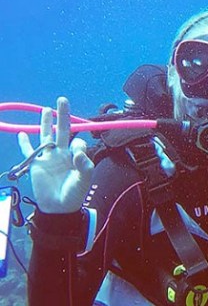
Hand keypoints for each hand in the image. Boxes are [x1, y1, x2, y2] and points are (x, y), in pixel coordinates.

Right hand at [18, 97, 93, 212]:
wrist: (59, 207)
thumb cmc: (74, 194)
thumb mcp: (84, 179)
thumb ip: (84, 164)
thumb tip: (77, 148)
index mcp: (75, 156)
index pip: (77, 142)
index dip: (78, 144)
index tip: (76, 154)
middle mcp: (62, 153)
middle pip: (62, 130)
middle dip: (63, 115)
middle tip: (63, 99)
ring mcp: (48, 157)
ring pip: (46, 135)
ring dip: (46, 122)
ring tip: (47, 109)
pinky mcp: (36, 164)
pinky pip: (29, 151)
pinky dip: (24, 143)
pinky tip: (22, 133)